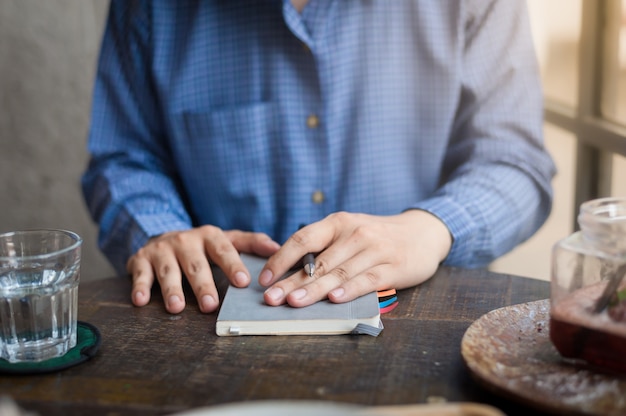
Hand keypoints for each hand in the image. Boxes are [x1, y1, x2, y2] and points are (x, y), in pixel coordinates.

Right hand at [126, 226, 280, 313]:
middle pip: (196, 264)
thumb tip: (278, 248)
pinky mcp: (140, 259)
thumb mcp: (225, 239)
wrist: (162, 237)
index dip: (233, 265)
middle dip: (203, 285)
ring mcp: (162, 250)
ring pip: (168, 271)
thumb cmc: (201, 246)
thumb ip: (251, 243)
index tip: (243, 282)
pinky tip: (141, 300)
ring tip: (177, 308)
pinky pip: (139, 274)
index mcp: (209, 236)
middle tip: (211, 306)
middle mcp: (185, 241)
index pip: (224, 250)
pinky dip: (139, 286)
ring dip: (172, 289)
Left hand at [259, 210, 451, 306]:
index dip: (281, 260)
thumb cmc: (377, 237)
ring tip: (294, 303)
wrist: (422, 233)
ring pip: (339, 272)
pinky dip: (350, 290)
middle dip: (291, 282)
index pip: (303, 239)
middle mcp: (354, 233)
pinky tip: (334, 299)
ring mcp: (375, 249)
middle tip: (271, 299)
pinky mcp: (393, 266)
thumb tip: (289, 275)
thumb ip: (325, 248)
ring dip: (315, 289)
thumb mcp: (349, 232)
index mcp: (338, 222)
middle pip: (318, 261)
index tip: (264, 280)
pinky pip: (368, 279)